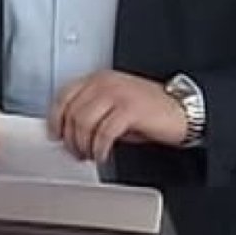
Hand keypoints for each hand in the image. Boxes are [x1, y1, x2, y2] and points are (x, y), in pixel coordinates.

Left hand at [49, 70, 186, 162]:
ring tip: (90, 155)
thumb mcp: (114, 106)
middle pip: (72, 111)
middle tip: (76, 152)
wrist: (180, 111)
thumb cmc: (148, 110)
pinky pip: (104, 132)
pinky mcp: (129, 109)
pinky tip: (103, 155)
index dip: (55, 118)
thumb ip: (92, 112)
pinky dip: (99, 148)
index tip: (55, 135)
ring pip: (84, 122)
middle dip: (70, 137)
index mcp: (98, 79)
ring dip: (83, 144)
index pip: (64, 95)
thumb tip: (70, 131)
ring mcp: (117, 94)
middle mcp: (105, 83)